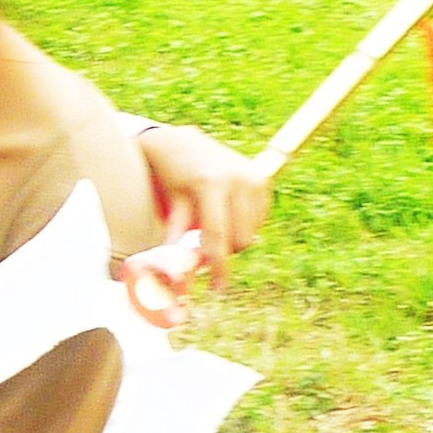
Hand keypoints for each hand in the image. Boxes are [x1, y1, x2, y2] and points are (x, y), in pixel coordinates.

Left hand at [137, 125, 271, 288]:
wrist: (180, 143)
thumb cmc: (170, 177)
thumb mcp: (171, 204)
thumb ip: (176, 238)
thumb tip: (175, 275)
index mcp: (211, 183)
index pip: (218, 235)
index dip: (219, 265)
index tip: (217, 288)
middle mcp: (238, 179)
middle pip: (241, 239)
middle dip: (224, 252)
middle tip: (204, 249)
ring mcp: (254, 177)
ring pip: (251, 232)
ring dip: (233, 239)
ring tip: (211, 223)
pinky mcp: (262, 179)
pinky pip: (259, 220)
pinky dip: (243, 225)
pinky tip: (225, 211)